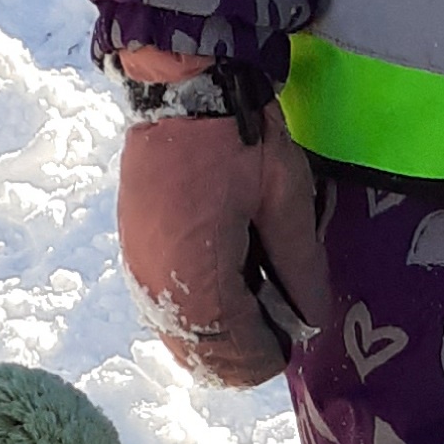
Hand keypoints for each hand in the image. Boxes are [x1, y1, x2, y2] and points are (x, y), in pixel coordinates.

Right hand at [115, 52, 324, 390]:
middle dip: (244, 352)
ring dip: (219, 338)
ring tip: (252, 302)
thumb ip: (300, 270)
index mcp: (199, 281)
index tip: (294, 333)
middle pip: (204, 358)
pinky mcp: (133, 253)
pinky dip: (196, 316)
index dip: (272, 353)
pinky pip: (165, 311)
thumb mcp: (286, 201)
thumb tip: (310, 323)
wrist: (181, 85)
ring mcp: (140, 272)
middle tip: (276, 321)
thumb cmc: (238, 139)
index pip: (239, 354)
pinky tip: (223, 285)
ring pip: (181, 340)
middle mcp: (159, 289)